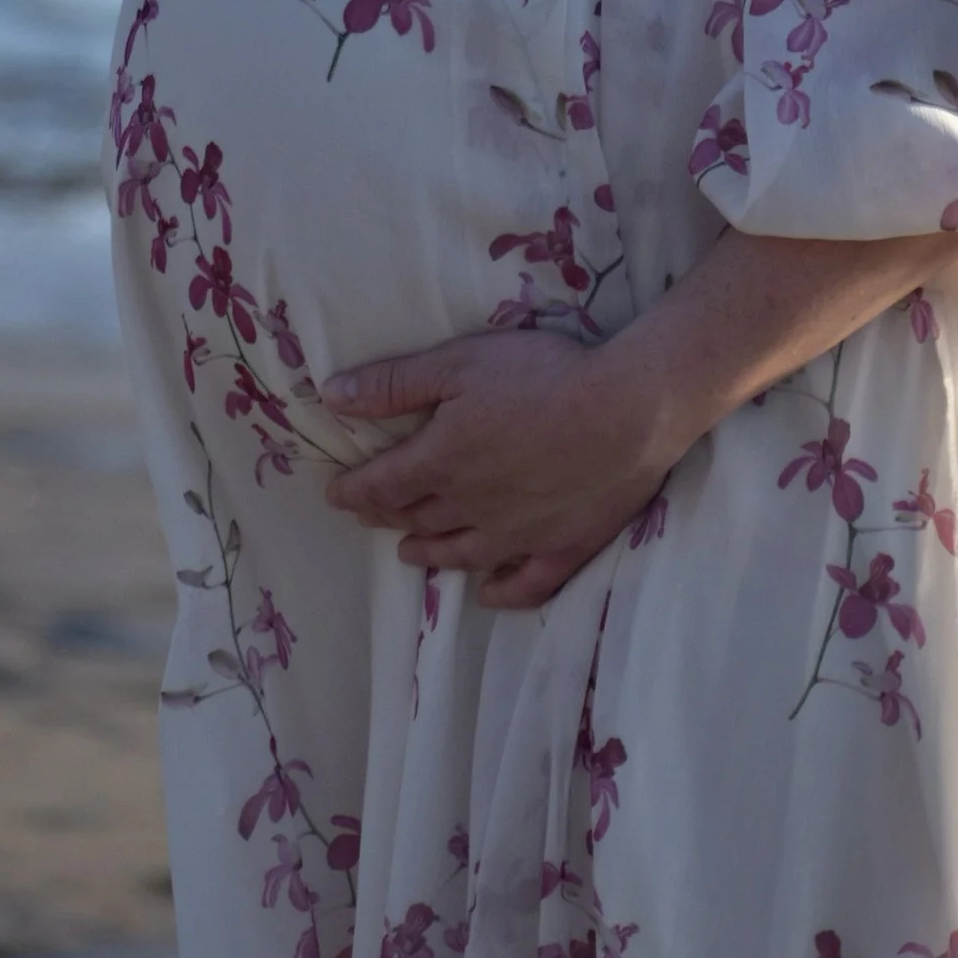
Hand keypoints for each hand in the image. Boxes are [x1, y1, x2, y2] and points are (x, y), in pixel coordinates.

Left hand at [321, 328, 678, 611]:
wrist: (627, 411)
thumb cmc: (540, 376)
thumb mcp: (458, 363)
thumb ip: (393, 385)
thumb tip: (331, 399)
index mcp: (441, 462)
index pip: (382, 485)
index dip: (355, 490)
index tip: (336, 494)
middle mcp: (472, 508)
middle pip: (419, 518)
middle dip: (389, 516)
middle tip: (371, 515)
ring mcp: (518, 536)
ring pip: (462, 553)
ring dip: (431, 553)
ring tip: (411, 553)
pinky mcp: (563, 549)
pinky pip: (524, 584)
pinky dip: (501, 592)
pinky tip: (488, 593)